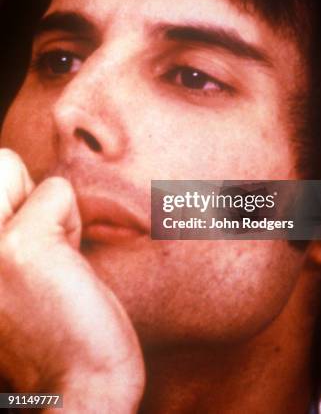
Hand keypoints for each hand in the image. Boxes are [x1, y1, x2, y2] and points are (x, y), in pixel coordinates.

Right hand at [0, 149, 144, 412]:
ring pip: (8, 164)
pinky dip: (72, 221)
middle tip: (42, 244)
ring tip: (53, 256)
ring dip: (44, 207)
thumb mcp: (6, 275)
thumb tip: (16, 180)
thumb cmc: (52, 329)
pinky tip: (70, 266)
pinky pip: (56, 191)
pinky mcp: (19, 247)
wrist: (83, 386)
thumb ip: (3, 230)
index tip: (30, 250)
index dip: (11, 200)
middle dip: (23, 192)